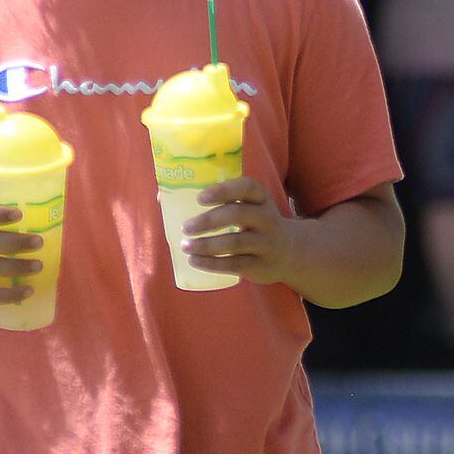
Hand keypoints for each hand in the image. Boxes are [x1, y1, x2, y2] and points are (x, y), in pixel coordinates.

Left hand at [184, 175, 298, 284]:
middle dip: (209, 221)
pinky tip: (194, 261)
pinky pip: (235, 264)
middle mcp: (267, 219)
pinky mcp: (261, 265)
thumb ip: (218, 201)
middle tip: (186, 227)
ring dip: (206, 245)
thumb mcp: (249, 207)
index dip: (224, 191)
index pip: (248, 187)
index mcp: (261, 199)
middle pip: (239, 214)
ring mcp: (266, 243)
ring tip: (185, 246)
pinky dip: (212, 264)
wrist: (291, 252)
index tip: (200, 198)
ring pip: (235, 243)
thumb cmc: (255, 223)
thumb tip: (162, 198)